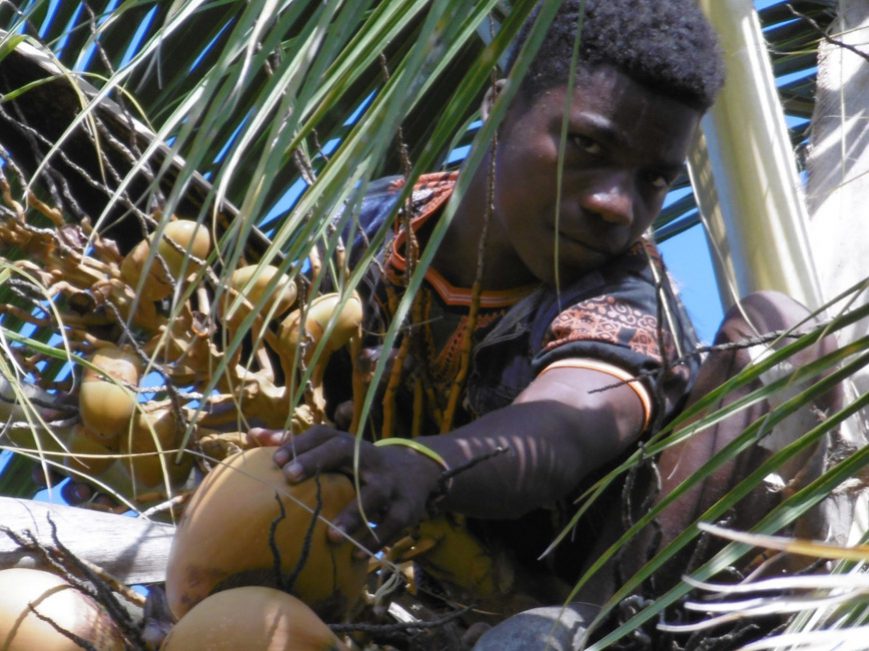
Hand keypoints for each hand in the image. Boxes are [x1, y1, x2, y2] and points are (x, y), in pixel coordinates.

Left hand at [250, 426, 443, 554]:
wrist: (418, 471)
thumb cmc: (360, 465)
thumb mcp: (337, 451)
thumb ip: (297, 445)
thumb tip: (252, 435)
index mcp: (350, 445)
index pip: (325, 435)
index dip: (302, 444)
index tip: (276, 459)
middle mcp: (370, 459)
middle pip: (346, 450)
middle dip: (318, 460)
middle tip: (289, 476)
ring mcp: (390, 483)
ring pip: (373, 495)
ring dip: (352, 514)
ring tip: (331, 536)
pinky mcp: (407, 508)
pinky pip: (392, 525)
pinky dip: (375, 540)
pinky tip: (355, 555)